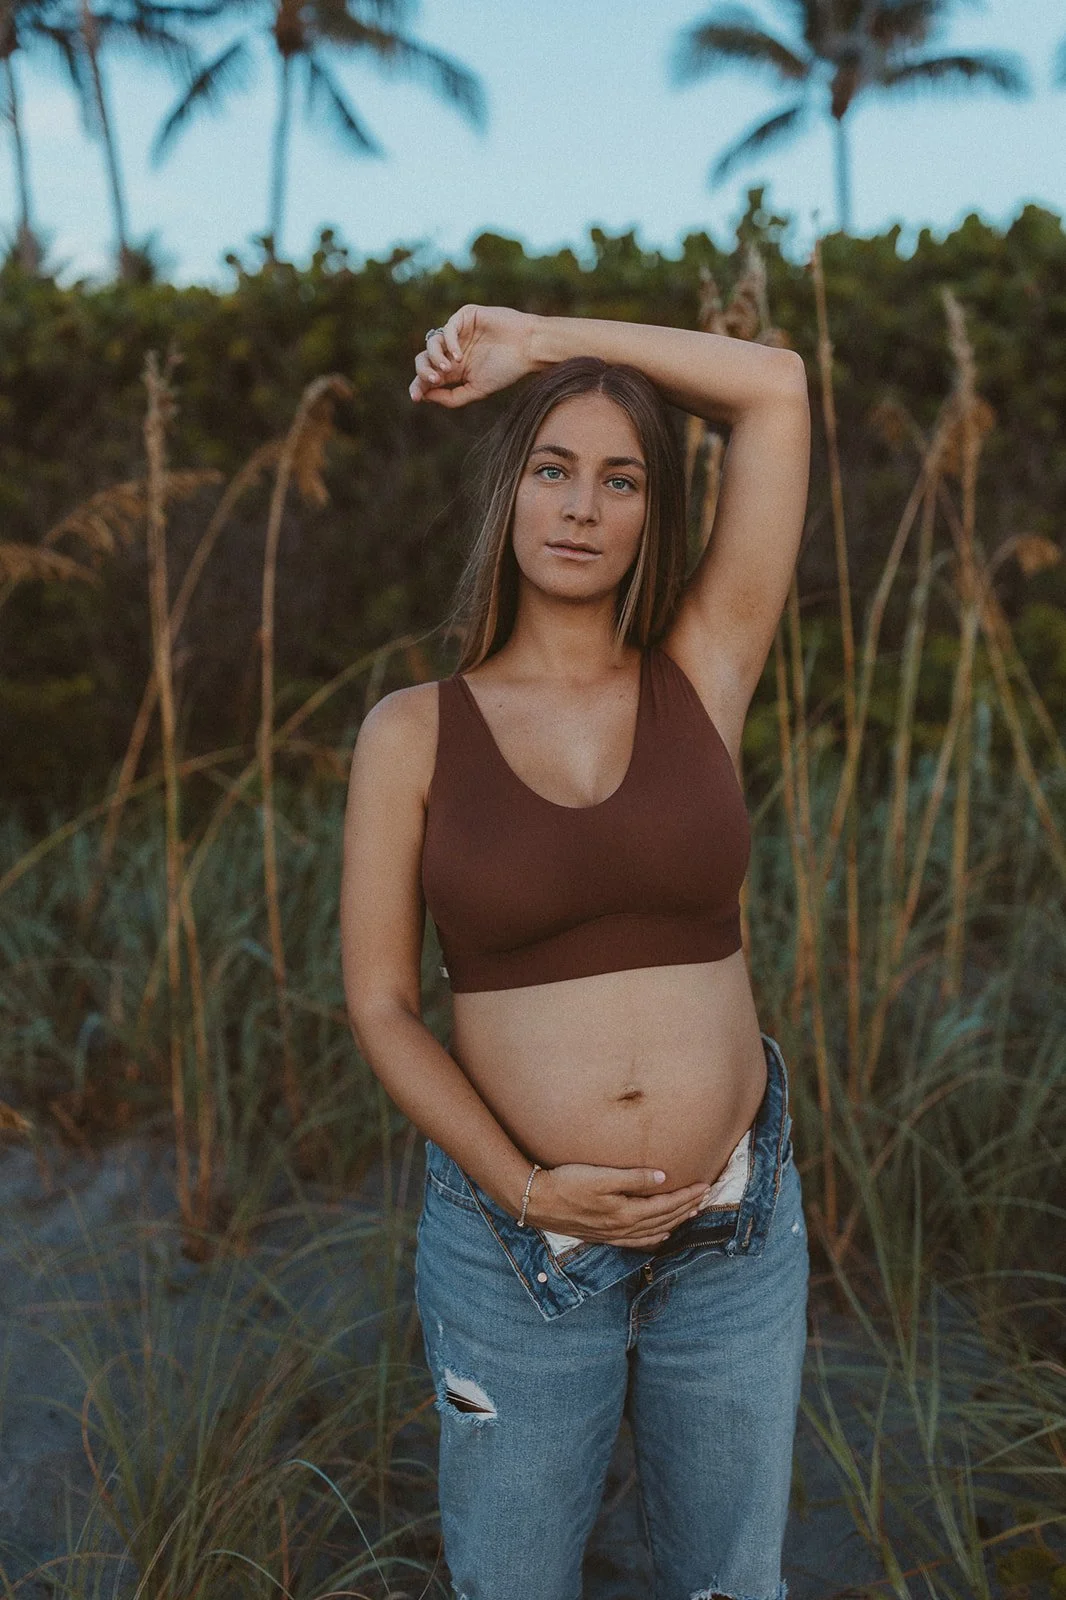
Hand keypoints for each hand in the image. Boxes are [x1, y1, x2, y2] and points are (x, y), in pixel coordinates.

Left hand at [409, 304, 537, 408]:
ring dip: (436, 358)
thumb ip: (452, 397)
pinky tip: (459, 356)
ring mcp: (457, 333)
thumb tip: (425, 396)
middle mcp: (452, 350)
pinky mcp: (465, 317)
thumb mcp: (477, 390)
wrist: (528, 348)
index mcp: (454, 369)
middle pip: (424, 359)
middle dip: (424, 371)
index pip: (428, 376)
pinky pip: (447, 328)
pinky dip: (449, 343)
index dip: (419, 386)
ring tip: (451, 368)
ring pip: (431, 343)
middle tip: (435, 380)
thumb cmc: (507, 369)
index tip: (416, 397)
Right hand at [526, 1164, 711, 1249]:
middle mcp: (623, 1228)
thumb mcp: (601, 1176)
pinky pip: (638, 1241)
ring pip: (654, 1232)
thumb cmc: (568, 1183)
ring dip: (675, 1222)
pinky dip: (654, 1237)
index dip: (687, 1196)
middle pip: (664, 1219)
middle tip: (705, 1197)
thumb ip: (633, 1178)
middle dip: (687, 1208)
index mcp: (626, 1212)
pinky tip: (660, 1234)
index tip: (705, 1186)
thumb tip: (664, 1178)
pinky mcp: (603, 1236)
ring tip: (692, 1213)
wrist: (539, 1202)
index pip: (665, 1205)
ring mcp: (613, 1235)